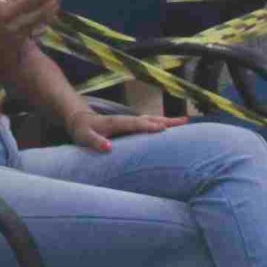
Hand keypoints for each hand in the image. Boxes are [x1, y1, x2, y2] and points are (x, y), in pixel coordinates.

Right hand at [0, 0, 63, 53]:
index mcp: (4, 13)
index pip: (31, 0)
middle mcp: (14, 26)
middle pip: (41, 12)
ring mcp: (17, 36)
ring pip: (41, 22)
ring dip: (52, 9)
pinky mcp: (16, 42)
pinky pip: (34, 29)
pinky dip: (43, 18)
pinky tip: (48, 10)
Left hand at [65, 102, 184, 152]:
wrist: (80, 120)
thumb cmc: (83, 131)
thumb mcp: (85, 137)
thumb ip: (95, 142)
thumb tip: (109, 148)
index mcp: (117, 123)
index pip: (135, 124)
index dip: (148, 126)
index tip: (163, 128)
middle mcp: (127, 120)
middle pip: (149, 119)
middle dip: (167, 121)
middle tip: (186, 122)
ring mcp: (131, 122)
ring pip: (152, 120)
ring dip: (168, 121)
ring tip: (185, 122)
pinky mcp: (132, 125)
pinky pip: (150, 123)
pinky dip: (162, 124)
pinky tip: (172, 128)